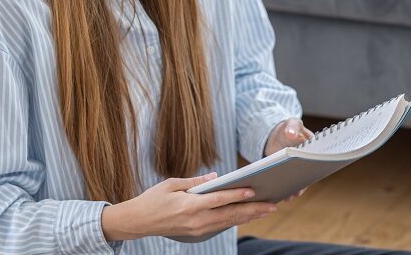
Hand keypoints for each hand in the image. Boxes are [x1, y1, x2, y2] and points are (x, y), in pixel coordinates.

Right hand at [100, 173, 276, 242]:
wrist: (137, 222)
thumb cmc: (153, 199)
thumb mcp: (171, 184)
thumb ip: (196, 182)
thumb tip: (216, 177)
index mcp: (189, 206)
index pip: (219, 200)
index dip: (238, 196)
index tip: (254, 191)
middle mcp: (196, 220)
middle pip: (230, 214)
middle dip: (253, 210)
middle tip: (273, 205)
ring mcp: (197, 229)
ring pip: (229, 222)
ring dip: (249, 216)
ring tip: (266, 210)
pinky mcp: (197, 233)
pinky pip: (221, 226)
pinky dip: (236, 220)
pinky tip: (247, 215)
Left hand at [264, 118, 313, 200]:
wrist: (276, 137)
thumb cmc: (287, 128)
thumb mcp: (290, 124)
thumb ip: (292, 127)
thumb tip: (292, 134)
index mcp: (313, 148)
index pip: (316, 158)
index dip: (313, 165)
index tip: (308, 172)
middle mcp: (309, 161)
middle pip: (308, 172)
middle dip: (303, 182)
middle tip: (298, 191)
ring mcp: (301, 169)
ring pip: (300, 180)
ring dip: (295, 189)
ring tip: (288, 197)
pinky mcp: (292, 175)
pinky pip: (292, 183)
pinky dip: (288, 189)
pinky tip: (282, 196)